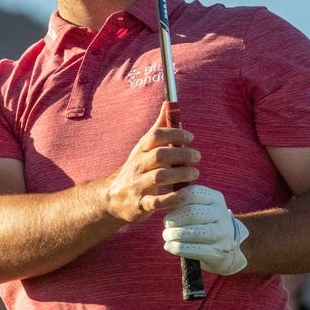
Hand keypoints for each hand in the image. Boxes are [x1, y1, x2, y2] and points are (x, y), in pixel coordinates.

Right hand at [106, 102, 199, 221]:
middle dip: (180, 154)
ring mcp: (138, 185)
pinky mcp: (141, 204)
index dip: (174, 134)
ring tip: (195, 173)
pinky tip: (186, 195)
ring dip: (181, 175)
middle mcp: (137, 166)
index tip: (190, 137)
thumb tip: (168, 104)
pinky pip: (157, 201)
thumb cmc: (136, 170)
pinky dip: (173, 198)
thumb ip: (158, 128)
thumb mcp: (143, 148)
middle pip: (159, 155)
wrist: (112, 198)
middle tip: (196, 157)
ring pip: (159, 177)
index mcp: (140, 151)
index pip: (155, 136)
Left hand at [163, 185, 249, 274]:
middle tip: (166, 223)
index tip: (166, 206)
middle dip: (174, 219)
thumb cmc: (203, 222)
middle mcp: (222, 214)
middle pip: (192, 213)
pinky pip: (194, 250)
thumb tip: (161, 192)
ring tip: (166, 235)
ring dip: (174, 234)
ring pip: (194, 232)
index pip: (193, 193)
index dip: (175, 199)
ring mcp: (223, 234)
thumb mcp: (199, 205)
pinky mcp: (218, 252)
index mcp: (216, 198)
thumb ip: (181, 198)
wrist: (226, 248)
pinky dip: (178, 248)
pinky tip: (169, 246)